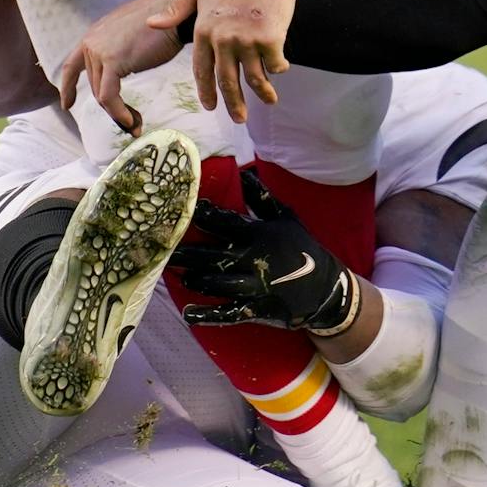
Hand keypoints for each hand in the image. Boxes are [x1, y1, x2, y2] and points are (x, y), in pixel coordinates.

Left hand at [57, 0, 185, 133]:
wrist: (178, 14)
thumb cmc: (164, 23)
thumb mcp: (132, 35)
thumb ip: (118, 49)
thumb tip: (120, 68)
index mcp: (95, 34)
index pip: (72, 65)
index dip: (68, 87)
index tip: (68, 104)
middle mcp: (92, 42)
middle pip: (94, 86)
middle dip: (111, 109)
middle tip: (131, 123)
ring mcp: (99, 51)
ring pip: (101, 95)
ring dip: (118, 114)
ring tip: (135, 125)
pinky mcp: (112, 61)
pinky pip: (109, 97)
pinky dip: (119, 113)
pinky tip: (131, 121)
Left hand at [153, 0, 294, 123]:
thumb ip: (175, 9)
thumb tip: (150, 23)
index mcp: (203, 31)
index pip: (202, 70)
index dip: (207, 91)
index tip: (211, 105)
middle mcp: (223, 40)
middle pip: (227, 81)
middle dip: (233, 103)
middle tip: (238, 119)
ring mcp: (247, 41)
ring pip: (254, 77)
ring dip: (262, 93)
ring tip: (269, 101)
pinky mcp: (270, 39)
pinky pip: (275, 63)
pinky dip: (278, 69)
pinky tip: (280, 70)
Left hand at [169, 170, 359, 333]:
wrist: (326, 289)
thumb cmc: (302, 248)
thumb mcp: (287, 218)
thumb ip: (262, 197)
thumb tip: (244, 172)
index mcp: (259, 235)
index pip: (224, 222)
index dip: (201, 215)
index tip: (180, 210)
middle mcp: (253, 259)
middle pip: (212, 254)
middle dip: (185, 252)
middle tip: (160, 249)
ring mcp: (253, 286)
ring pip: (216, 282)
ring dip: (195, 278)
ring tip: (179, 275)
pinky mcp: (255, 308)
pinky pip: (227, 313)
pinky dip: (207, 314)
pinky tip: (188, 313)